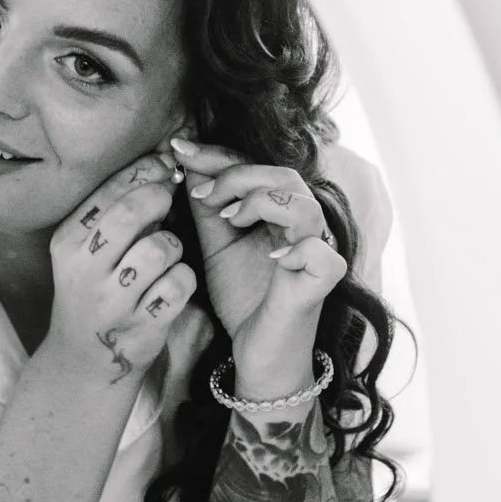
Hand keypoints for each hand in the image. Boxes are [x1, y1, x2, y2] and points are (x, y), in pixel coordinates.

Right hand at [44, 149, 197, 388]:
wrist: (83, 362)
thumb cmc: (94, 291)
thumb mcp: (87, 252)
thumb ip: (118, 212)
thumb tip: (164, 163)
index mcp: (67, 243)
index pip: (109, 190)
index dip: (145, 170)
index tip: (164, 165)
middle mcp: (84, 271)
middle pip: (132, 212)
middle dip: (159, 197)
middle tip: (167, 200)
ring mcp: (112, 302)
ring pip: (161, 248)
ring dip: (173, 245)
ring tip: (166, 255)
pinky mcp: (141, 327)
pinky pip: (179, 284)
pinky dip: (184, 278)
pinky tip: (172, 284)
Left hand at [171, 136, 346, 396]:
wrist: (258, 353)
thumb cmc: (243, 297)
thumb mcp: (216, 245)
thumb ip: (207, 207)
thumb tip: (186, 161)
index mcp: (280, 212)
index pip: (255, 169)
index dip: (218, 155)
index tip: (177, 147)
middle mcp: (304, 226)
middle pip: (283, 176)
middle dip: (236, 176)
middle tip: (201, 194)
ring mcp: (318, 252)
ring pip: (304, 205)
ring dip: (261, 202)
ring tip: (230, 219)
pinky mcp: (323, 283)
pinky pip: (321, 255)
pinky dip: (297, 249)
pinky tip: (270, 256)